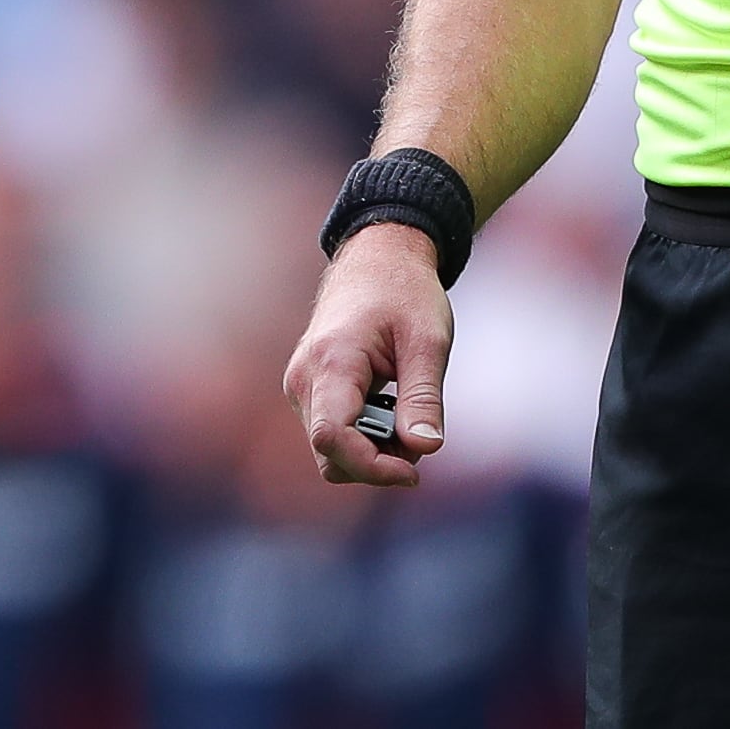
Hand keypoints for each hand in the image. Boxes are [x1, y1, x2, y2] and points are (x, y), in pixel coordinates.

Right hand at [282, 223, 453, 488]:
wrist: (376, 259)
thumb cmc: (404, 293)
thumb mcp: (428, 341)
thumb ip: (424, 397)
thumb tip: (425, 449)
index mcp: (332, 362)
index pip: (332, 438)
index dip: (372, 468)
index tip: (414, 470)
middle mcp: (304, 378)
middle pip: (330, 454)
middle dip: (377, 462)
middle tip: (419, 434)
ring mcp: (301, 385)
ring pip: (330, 450)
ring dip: (372, 450)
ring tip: (407, 414)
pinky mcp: (308, 389)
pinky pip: (331, 432)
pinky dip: (364, 436)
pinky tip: (389, 406)